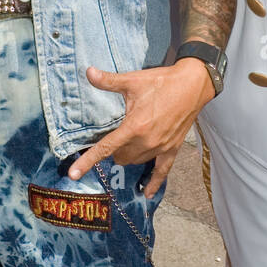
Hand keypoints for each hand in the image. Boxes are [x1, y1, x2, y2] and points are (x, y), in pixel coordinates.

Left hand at [67, 58, 214, 197]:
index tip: (73, 174)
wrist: (193, 85)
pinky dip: (153, 183)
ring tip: (127, 144)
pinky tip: (146, 193)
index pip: (106, 148)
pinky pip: (162, 172)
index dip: (87, 161)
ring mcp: (160, 147)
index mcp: (134, 127)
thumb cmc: (162, 82)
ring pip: (136, 162)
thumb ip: (108, 81)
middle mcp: (146, 142)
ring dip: (127, 157)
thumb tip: (88, 72)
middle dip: (112, 150)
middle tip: (112, 137)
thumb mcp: (132, 80)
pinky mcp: (172, 149)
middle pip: (120, 156)